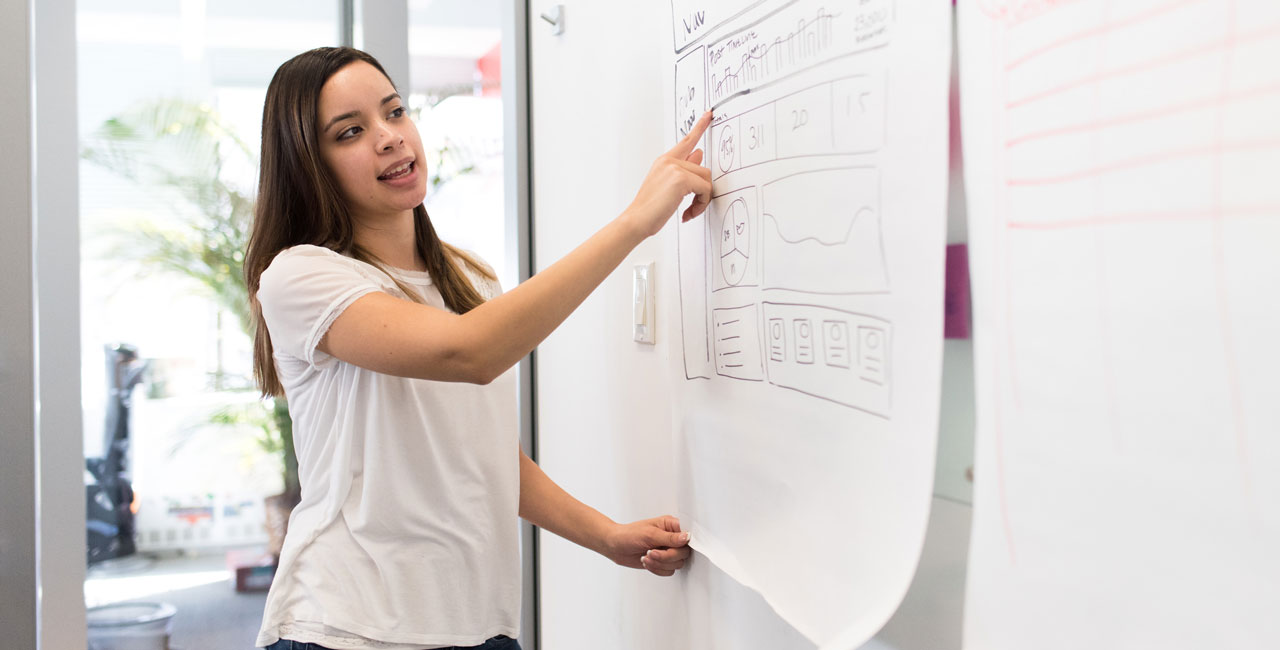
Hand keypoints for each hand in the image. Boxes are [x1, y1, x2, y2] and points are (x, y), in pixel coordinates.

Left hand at [602, 515, 691, 576]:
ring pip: (677, 564)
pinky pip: (669, 571)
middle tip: (652, 552)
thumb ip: (670, 537)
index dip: (685, 543)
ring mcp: (667, 551)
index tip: (676, 547)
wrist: (615, 546)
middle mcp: (672, 538)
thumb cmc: (629, 535)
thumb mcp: (650, 534)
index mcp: (671, 526)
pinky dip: (657, 569)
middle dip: (667, 556)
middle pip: (684, 553)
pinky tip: (647, 562)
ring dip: (660, 563)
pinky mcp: (662, 562)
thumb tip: (687, 537)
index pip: (688, 534)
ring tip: (647, 556)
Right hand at [622, 111, 713, 237]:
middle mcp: (669, 160)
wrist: (636, 220)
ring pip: (706, 180)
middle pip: (704, 170)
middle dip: (703, 192)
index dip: (700, 127)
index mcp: (665, 161)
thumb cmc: (650, 208)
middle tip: (694, 208)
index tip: (709, 114)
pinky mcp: (681, 178)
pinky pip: (705, 189)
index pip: (687, 141)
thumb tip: (699, 155)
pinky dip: (701, 204)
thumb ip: (684, 169)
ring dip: (703, 200)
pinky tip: (687, 213)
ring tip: (689, 211)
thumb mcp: (668, 186)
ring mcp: (674, 167)